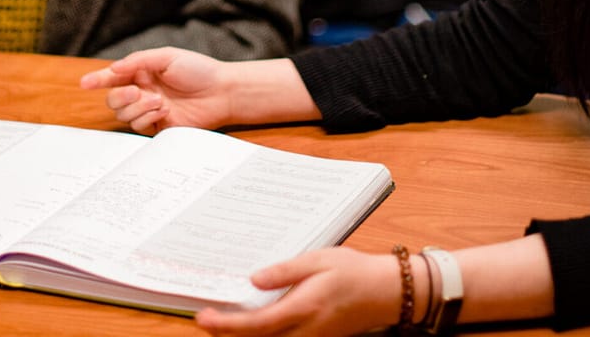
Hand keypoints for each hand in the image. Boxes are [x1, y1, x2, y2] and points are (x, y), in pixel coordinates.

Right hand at [79, 47, 231, 133]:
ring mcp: (149, 110)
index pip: (113, 77)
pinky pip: (139, 126)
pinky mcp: (158, 127)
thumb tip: (113, 69)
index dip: (97, 80)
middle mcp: (142, 91)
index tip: (84, 83)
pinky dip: (148, 117)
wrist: (221, 92)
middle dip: (120, 97)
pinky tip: (165, 110)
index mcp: (142, 72)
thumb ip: (138, 61)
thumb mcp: (166, 57)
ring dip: (139, 107)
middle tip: (136, 91)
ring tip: (160, 101)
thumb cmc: (197, 70)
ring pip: (124, 115)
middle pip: (113, 100)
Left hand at [195, 248, 401, 336]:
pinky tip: (253, 323)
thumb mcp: (318, 260)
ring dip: (245, 336)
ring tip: (223, 322)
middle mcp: (307, 330)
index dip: (227, 325)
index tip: (204, 318)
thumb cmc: (354, 272)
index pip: (258, 323)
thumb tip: (254, 279)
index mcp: (304, 307)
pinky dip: (263, 335)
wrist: (385, 292)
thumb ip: (285, 271)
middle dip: (229, 334)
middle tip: (206, 320)